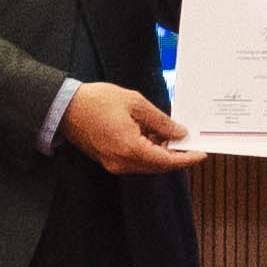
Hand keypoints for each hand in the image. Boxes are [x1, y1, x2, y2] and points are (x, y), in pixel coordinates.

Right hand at [58, 85, 205, 173]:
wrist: (64, 107)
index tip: (201, 153)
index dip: (186, 158)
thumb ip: (160, 121)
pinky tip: (152, 136)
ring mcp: (113, 164)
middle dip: (175, 155)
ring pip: (146, 164)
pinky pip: (134, 161)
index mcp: (131, 149)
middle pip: (158, 166)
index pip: (166, 161)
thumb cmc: (97, 101)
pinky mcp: (108, 160)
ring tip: (170, 133)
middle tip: (189, 140)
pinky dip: (147, 152)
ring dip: (160, 153)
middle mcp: (122, 163)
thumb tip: (179, 133)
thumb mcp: (135, 103)